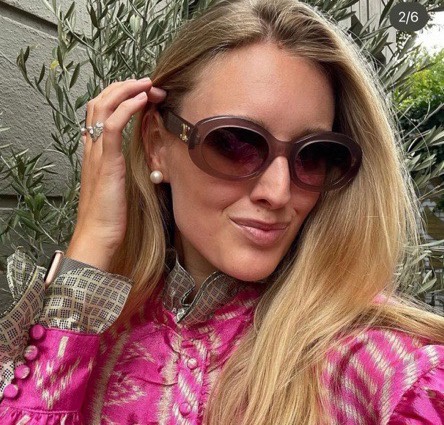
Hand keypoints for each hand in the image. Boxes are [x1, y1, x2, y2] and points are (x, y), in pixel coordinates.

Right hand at [66, 78, 165, 270]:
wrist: (98, 235)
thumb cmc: (110, 215)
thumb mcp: (117, 185)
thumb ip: (121, 166)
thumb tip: (139, 156)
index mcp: (95, 152)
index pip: (100, 111)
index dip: (119, 96)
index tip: (141, 92)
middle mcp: (92, 147)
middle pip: (99, 102)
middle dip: (123, 87)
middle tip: (147, 82)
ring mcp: (97, 153)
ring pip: (103, 107)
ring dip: (126, 90)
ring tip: (146, 84)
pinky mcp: (107, 162)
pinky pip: (112, 126)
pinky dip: (126, 108)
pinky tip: (141, 99)